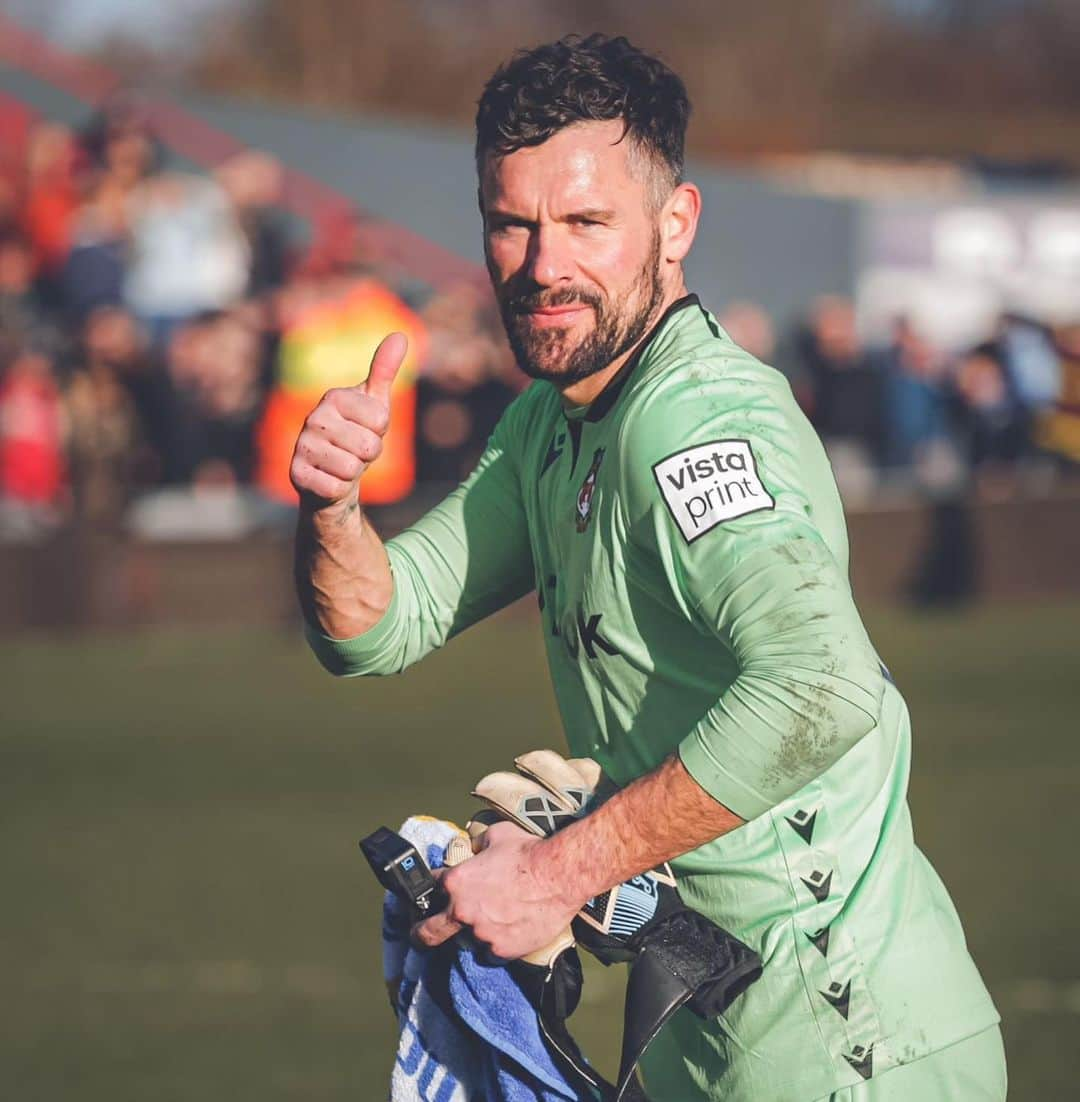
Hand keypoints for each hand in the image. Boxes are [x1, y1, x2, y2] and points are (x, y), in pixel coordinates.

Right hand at [289, 332, 407, 507]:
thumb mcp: (374, 404)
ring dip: (354, 473)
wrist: (332, 475)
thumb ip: (385, 371)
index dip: (380, 433)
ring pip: (351, 469)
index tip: (365, 431)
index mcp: (333, 397)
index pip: (381, 421)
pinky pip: (336, 488)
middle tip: (355, 452)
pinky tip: (330, 480)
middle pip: (369, 447)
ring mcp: (301, 446)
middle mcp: (313, 418)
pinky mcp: (296, 475)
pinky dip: (340, 489)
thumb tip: (400, 335)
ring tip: (343, 465)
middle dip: (369, 456)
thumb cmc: (356, 435)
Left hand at [413, 821, 585, 960]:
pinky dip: (499, 943)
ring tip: (497, 920)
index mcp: (457, 881)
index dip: (434, 884)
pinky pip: (493, 951)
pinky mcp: (501, 950)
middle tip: (420, 934)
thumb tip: (475, 848)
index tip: (436, 889)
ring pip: (470, 940)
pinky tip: (512, 930)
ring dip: (477, 931)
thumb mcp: (497, 835)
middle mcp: (462, 910)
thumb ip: (478, 845)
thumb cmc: (529, 852)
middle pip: (429, 931)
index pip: (431, 884)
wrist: (559, 875)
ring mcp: (481, 934)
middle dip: (420, 933)